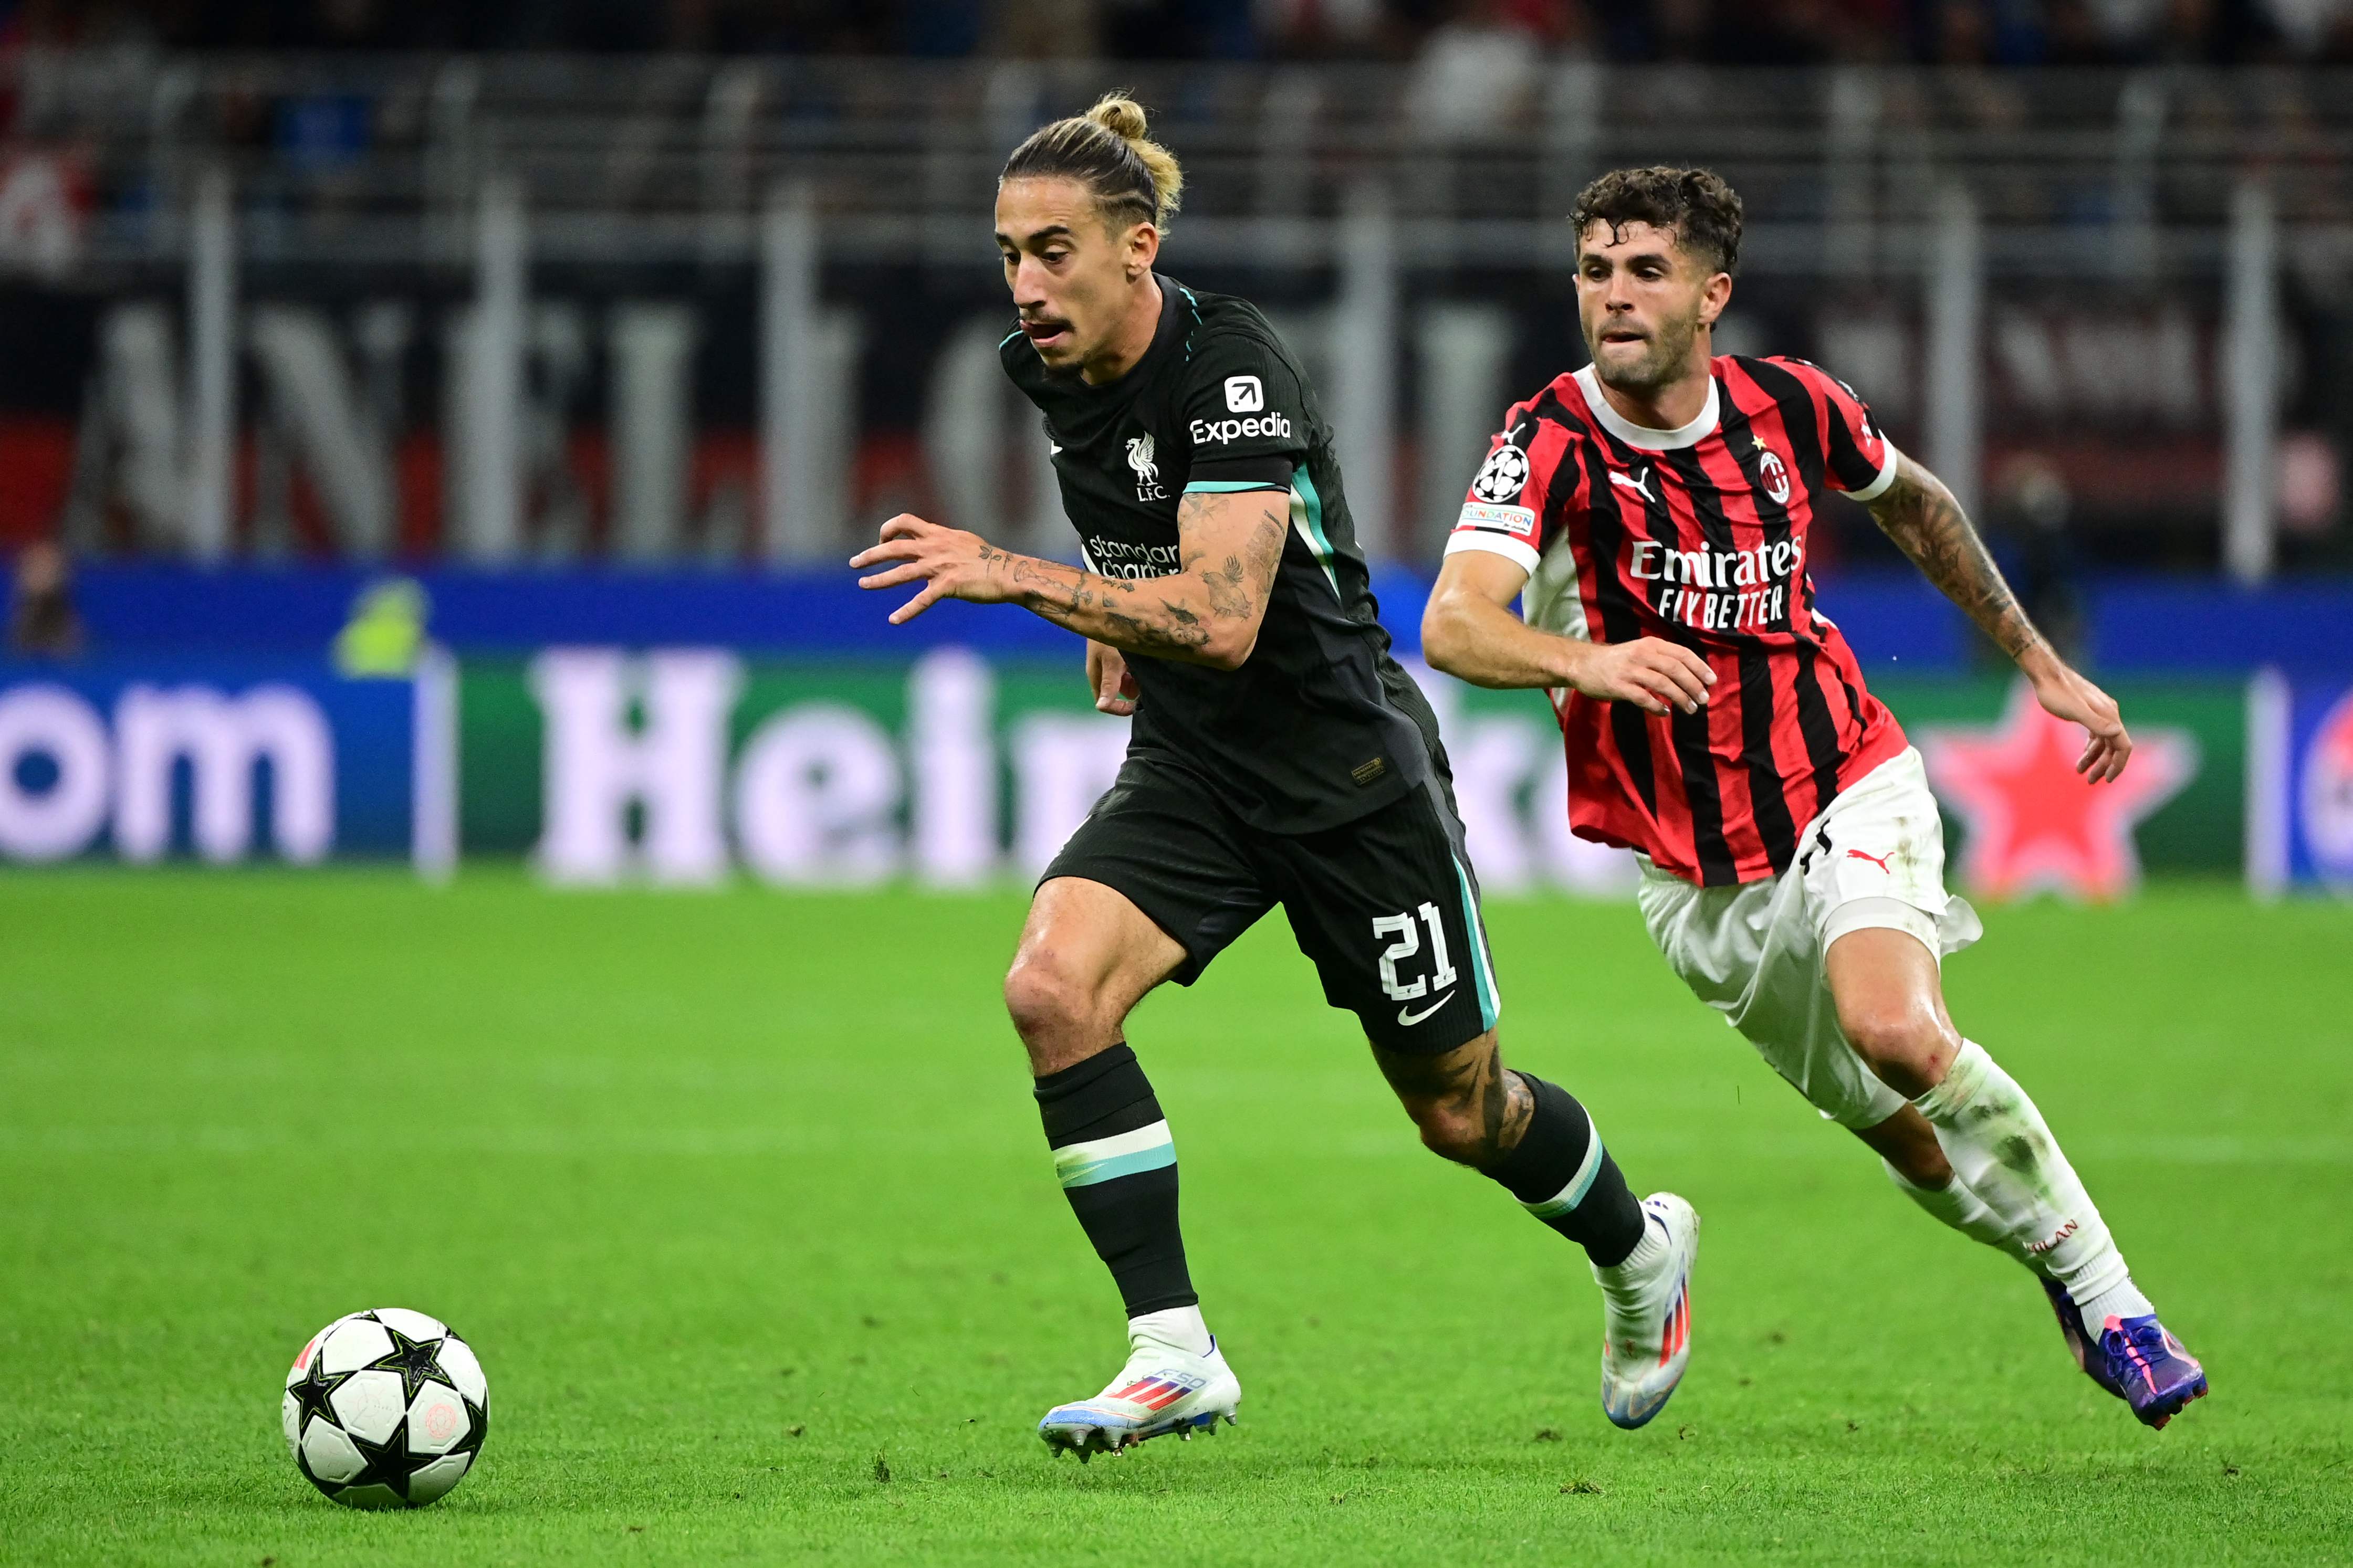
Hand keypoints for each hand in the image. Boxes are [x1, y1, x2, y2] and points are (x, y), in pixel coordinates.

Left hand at [849, 514, 1010, 624]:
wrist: (1007, 572)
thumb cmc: (988, 559)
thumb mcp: (963, 541)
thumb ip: (944, 541)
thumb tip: (933, 540)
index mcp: (938, 534)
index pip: (905, 522)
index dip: (888, 529)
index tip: (882, 541)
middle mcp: (935, 547)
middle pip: (894, 547)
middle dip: (871, 554)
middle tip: (854, 563)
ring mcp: (940, 566)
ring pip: (901, 572)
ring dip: (879, 579)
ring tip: (863, 584)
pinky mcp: (948, 586)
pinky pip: (922, 600)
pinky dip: (907, 611)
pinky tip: (894, 620)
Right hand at [1087, 640, 1138, 715]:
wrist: (1111, 605)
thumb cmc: (1110, 634)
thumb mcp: (1112, 661)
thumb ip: (1109, 684)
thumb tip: (1100, 707)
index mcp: (1097, 677)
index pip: (1106, 704)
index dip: (1121, 708)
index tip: (1137, 704)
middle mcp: (1104, 673)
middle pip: (1120, 693)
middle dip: (1134, 690)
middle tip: (1143, 678)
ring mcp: (1112, 663)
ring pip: (1128, 680)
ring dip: (1138, 677)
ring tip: (1144, 665)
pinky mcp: (1121, 654)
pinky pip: (1132, 668)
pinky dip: (1139, 667)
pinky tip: (1145, 658)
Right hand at [1567, 637, 1714, 715]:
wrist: (1583, 664)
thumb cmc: (1616, 660)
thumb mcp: (1640, 650)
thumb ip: (1661, 658)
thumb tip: (1689, 674)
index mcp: (1651, 644)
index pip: (1682, 653)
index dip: (1699, 667)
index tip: (1711, 681)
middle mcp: (1642, 655)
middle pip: (1675, 669)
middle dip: (1693, 685)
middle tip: (1703, 698)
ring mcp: (1630, 670)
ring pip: (1663, 684)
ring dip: (1680, 697)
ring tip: (1690, 709)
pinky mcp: (1618, 686)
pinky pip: (1643, 698)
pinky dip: (1657, 706)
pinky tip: (1665, 712)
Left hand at [2025, 652, 2132, 781]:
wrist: (2045, 673)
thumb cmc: (2056, 693)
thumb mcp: (2075, 711)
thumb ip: (2096, 722)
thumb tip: (2117, 733)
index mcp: (2109, 716)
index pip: (2123, 746)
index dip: (2118, 764)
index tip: (2108, 780)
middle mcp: (2108, 713)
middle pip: (2113, 746)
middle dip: (2103, 765)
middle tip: (2089, 781)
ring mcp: (2099, 711)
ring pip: (2103, 740)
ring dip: (2094, 758)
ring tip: (2079, 771)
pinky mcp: (2088, 710)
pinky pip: (2095, 733)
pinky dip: (2090, 747)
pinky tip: (2082, 756)